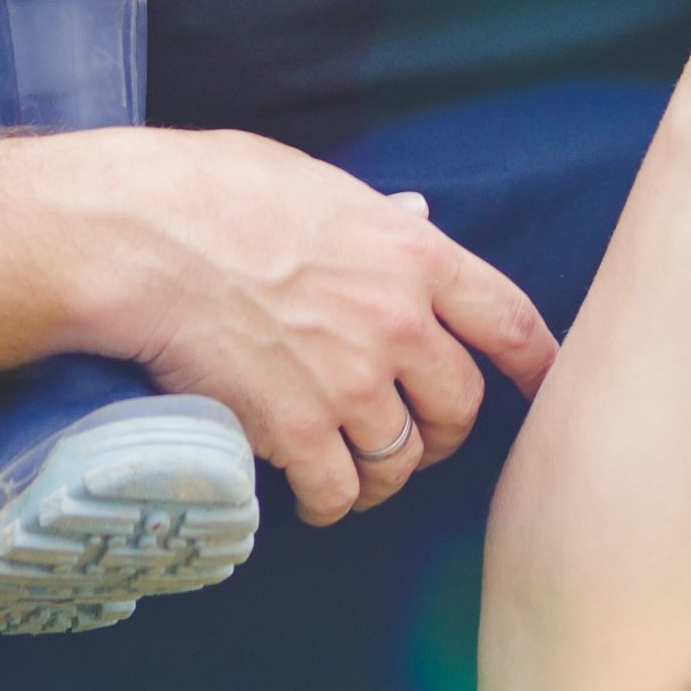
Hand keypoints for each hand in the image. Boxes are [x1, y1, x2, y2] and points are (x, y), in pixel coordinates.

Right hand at [82, 127, 551, 526]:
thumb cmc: (217, 192)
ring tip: (360, 478)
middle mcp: (397, 323)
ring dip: (387, 476)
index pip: (509, 321)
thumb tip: (413, 218)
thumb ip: (376, 217)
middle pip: (459, 405)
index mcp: (414, 255)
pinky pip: (339, 493)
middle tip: (419, 440)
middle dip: (444, 431)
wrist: (142, 237)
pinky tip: (312, 500)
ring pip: (402, 460)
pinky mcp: (296, 430)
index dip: (539, 365)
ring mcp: (349, 381)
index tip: (549, 386)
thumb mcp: (319, 185)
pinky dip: (330, 505)